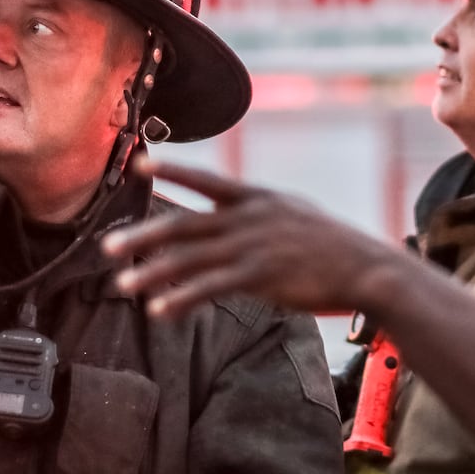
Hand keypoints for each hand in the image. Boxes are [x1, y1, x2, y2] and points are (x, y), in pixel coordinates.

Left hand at [102, 156, 414, 318]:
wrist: (367, 267)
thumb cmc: (332, 247)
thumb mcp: (295, 215)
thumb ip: (260, 213)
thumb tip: (233, 213)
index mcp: (257, 198)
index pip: (207, 179)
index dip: (172, 170)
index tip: (140, 163)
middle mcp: (250, 217)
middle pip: (185, 223)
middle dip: (143, 235)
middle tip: (107, 246)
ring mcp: (254, 246)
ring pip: (191, 258)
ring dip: (152, 271)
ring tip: (122, 284)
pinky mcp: (261, 276)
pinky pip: (211, 287)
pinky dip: (182, 298)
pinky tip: (160, 310)